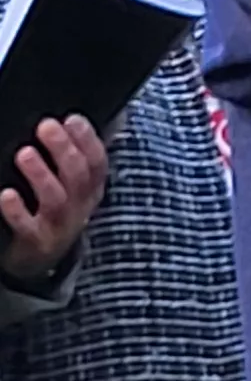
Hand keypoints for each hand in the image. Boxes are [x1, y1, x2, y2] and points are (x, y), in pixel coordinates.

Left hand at [0, 117, 109, 282]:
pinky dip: (17, 211)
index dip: (88, 140)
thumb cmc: (54, 214)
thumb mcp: (74, 187)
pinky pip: (28, 227)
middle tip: (46, 127)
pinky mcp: (36, 242)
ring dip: (42, 175)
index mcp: (90, 189)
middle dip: (64, 150)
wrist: (38, 262)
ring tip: (25, 154)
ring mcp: (59, 225)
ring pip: (56, 199)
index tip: (72, 119)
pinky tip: (5, 195)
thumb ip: (81, 156)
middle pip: (78, 177)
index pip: (97, 162)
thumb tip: (110, 118)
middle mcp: (79, 206)